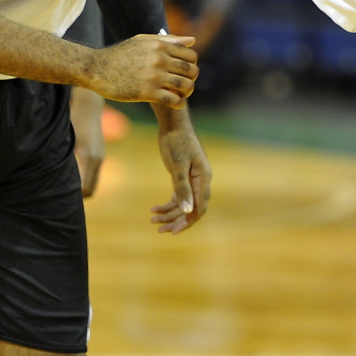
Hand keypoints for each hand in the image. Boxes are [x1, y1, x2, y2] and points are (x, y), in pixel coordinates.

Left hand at [70, 87, 104, 197]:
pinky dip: (84, 178)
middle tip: (59, 197)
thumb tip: (50, 179)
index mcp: (87, 157)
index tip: (59, 197)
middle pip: (90, 190)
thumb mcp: (62, 141)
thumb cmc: (71, 120)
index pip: (85, 189)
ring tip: (64, 187)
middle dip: (77, 196)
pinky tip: (72, 175)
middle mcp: (97, 159)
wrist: (88, 106)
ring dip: (81, 187)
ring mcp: (100, 157)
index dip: (74, 197)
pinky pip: (93, 175)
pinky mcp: (100, 154)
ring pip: (93, 183)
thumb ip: (59, 159)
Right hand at [89, 34, 197, 107]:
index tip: (184, 72)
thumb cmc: (119, 54)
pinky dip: (178, 104)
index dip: (192, 65)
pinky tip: (174, 104)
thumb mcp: (143, 41)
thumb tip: (192, 41)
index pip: (191, 56)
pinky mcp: (147, 92)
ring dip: (187, 93)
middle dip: (191, 79)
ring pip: (186, 86)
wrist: (96, 68)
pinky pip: (173, 100)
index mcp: (160, 45)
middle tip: (184, 85)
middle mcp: (159, 59)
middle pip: (191, 71)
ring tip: (180, 95)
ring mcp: (154, 76)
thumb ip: (169, 40)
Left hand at [150, 106, 211, 233]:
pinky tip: (154, 209)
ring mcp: (192, 180)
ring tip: (152, 220)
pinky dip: (167, 204)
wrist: (172, 124)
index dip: (188, 222)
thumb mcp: (177, 166)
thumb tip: (187, 212)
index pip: (200, 208)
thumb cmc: (176, 142)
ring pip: (183, 204)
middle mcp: (200, 181)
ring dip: (169, 214)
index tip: (173, 232)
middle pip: (191, 209)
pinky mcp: (183, 177)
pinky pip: (178, 196)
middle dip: (175, 220)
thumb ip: (182, 188)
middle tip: (158, 229)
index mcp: (203, 178)